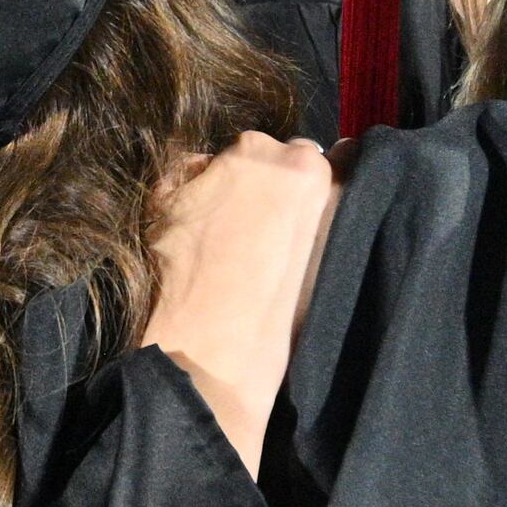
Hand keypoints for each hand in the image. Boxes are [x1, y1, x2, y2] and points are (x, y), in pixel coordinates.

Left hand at [142, 134, 340, 471]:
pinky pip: (176, 182)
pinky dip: (178, 201)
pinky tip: (186, 244)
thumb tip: (343, 153)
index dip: (293, 190)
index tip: (285, 217)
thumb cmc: (282, 315)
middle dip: (254, 182)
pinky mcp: (164, 190)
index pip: (307, 156)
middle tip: (251, 233)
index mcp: (308, 169)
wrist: (214, 353)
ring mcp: (207, 168)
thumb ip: (327, 201)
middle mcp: (258, 153)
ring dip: (216, 189)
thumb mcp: (325, 252)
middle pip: (258, 153)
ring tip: (215, 244)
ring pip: (215, 164)